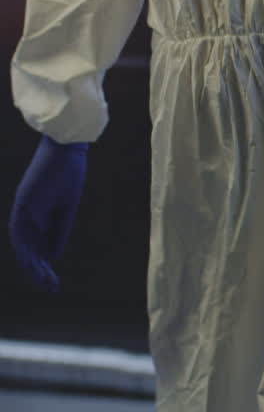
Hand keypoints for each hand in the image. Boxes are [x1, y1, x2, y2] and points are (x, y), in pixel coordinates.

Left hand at [9, 136, 87, 292]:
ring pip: (23, 244)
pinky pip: (20, 229)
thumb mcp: (67, 206)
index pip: (38, 246)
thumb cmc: (69, 171)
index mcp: (39, 216)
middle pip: (29, 249)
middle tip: (51, 288)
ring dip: (32, 263)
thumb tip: (52, 256)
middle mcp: (27, 215)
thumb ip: (59, 229)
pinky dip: (26, 247)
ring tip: (44, 280)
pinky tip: (37, 261)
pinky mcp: (23, 202)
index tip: (53, 283)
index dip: (44, 265)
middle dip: (38, 270)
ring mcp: (23, 209)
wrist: (67, 148)